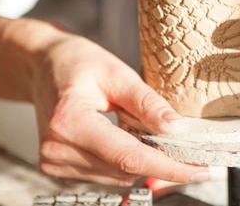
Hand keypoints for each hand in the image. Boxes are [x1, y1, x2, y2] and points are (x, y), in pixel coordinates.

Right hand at [28, 27, 209, 185]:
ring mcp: (54, 161)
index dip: (167, 167)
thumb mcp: (116, 72)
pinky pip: (105, 174)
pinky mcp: (57, 168)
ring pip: (117, 176)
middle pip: (124, 170)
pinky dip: (123, 160)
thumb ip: (147, 102)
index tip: (197, 170)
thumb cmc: (76, 62)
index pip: (128, 156)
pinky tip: (124, 137)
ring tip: (139, 128)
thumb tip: (176, 128)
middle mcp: (57, 148)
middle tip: (186, 149)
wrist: (42, 65)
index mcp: (70, 121)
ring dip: (140, 160)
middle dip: (160, 162)